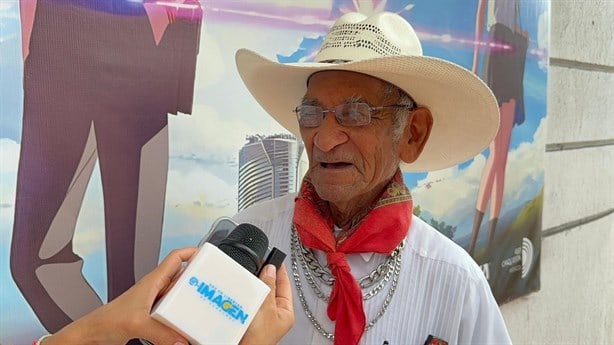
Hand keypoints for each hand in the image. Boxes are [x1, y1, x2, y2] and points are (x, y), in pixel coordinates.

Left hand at [43, 247, 197, 344]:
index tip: (208, 256)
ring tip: (203, 310)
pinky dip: (182, 321)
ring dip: (191, 303)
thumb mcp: (136, 324)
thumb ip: (161, 333)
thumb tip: (183, 340)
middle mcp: (156, 290)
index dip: (193, 253)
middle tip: (212, 289)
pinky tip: (187, 329)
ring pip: (180, 298)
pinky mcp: (154, 318)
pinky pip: (174, 316)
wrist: (92, 335)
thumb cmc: (105, 320)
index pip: (176, 257)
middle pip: (183, 279)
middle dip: (198, 282)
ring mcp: (155, 304)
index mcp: (152, 281)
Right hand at [240, 263, 294, 344]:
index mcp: (285, 312)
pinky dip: (241, 294)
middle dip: (263, 276)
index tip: (275, 257)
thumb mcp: (267, 309)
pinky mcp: (246, 316)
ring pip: (256, 293)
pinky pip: (245, 300)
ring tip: (247, 277)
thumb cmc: (258, 341)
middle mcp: (273, 314)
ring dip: (251, 286)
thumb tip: (270, 269)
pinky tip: (238, 290)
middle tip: (257, 265)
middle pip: (269, 287)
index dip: (280, 270)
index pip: (285, 284)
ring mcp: (259, 315)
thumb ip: (268, 288)